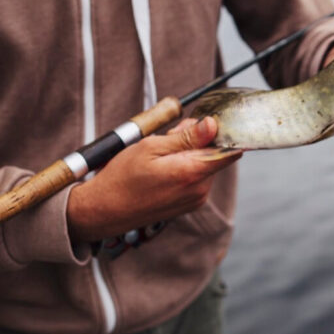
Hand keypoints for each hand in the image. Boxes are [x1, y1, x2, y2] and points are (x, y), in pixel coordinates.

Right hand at [66, 117, 240, 242]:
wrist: (103, 210)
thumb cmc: (122, 177)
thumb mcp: (151, 147)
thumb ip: (186, 137)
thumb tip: (212, 125)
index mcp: (193, 173)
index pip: (230, 150)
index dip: (220, 132)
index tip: (204, 123)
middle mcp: (200, 190)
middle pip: (214, 154)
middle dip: (197, 140)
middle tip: (168, 138)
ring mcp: (195, 199)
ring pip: (204, 164)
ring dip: (188, 154)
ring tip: (159, 157)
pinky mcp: (189, 204)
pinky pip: (195, 178)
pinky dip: (183, 168)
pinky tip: (161, 169)